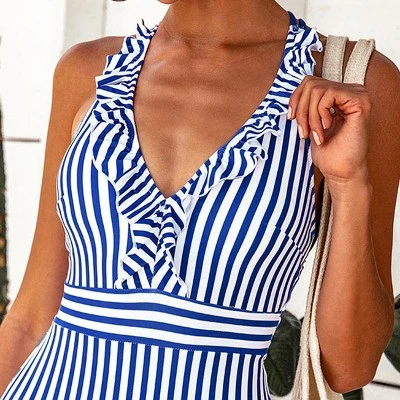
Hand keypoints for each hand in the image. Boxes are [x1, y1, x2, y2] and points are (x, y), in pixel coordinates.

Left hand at [287, 75, 371, 190]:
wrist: (340, 171)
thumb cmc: (327, 151)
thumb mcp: (309, 123)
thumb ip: (305, 104)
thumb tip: (290, 93)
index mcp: (338, 94)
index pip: (309, 82)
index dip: (295, 99)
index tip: (291, 118)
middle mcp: (349, 91)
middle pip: (311, 83)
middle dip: (300, 109)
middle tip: (304, 132)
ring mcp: (357, 94)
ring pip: (317, 89)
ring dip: (309, 116)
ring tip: (315, 134)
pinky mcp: (360, 101)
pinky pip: (328, 94)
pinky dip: (319, 114)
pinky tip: (325, 129)